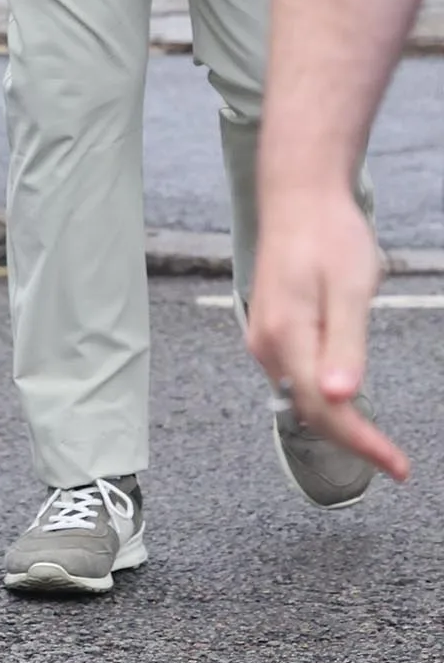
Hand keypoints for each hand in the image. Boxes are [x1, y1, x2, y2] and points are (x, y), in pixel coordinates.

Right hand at [247, 184, 409, 482]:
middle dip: (352, 439)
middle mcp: (267, 344)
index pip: (324, 409)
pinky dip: (324, 397)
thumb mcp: (349, 289)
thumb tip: (339, 398)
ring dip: (337, 421)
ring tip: (375, 438)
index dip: (362, 442)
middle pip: (310, 411)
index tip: (397, 466)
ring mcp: (265, 338)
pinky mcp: (271, 330)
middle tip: (394, 460)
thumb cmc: (328, 235)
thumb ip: (344, 346)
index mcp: (286, 336)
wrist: (299, 196)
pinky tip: (345, 397)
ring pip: (302, 396)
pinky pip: (297, 376)